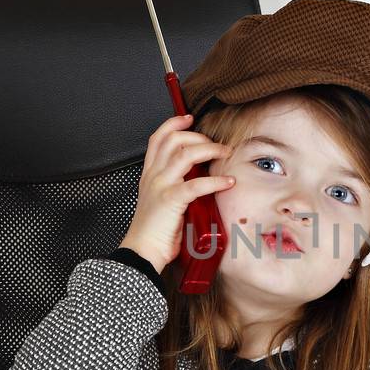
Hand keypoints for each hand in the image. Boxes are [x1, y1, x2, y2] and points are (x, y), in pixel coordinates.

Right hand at [118, 113, 234, 272]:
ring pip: (186, 154)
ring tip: (225, 155)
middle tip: (216, 146)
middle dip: (199, 137)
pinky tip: (228, 182)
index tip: (189, 118)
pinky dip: (216, 180)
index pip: (158, 138)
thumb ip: (175, 184)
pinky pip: (197, 184)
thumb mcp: (162, 200)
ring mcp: (161, 186)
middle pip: (174, 140)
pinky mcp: (171, 200)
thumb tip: (201, 175)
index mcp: (149, 174)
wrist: (142, 251)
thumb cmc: (155, 231)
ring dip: (210, 150)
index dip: (173, 124)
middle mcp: (153, 175)